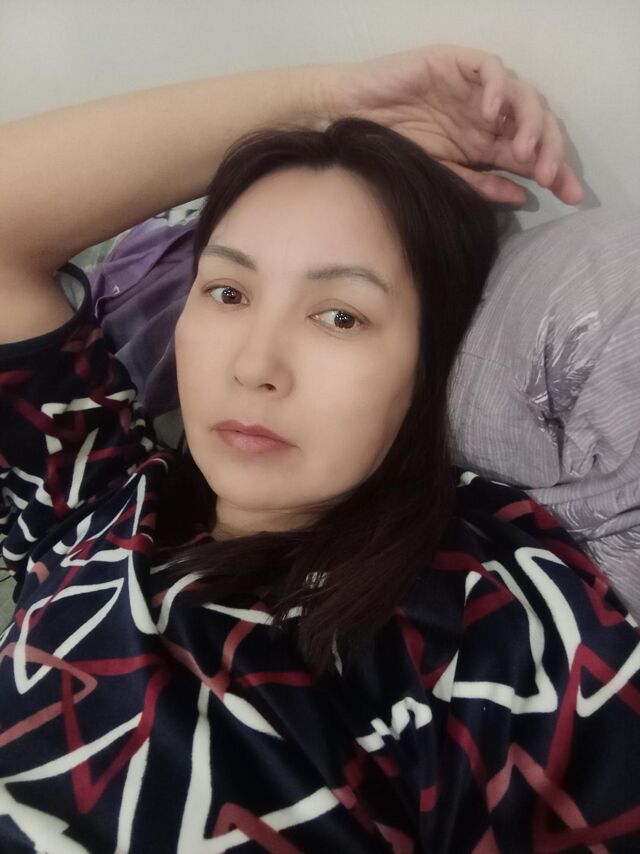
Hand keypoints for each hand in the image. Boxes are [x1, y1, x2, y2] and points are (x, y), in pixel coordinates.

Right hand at [312, 44, 583, 206]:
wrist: (346, 117)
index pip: (532, 155)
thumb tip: (522, 195)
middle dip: (552, 150)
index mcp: (486, 143)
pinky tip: (493, 115)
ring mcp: (474, 88)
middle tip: (551, 177)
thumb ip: (478, 183)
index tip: (570, 197)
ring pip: (523, 95)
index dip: (556, 172)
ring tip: (525, 151)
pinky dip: (497, 89)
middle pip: (537, 124)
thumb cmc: (389, 146)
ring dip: (531, 122)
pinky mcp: (456, 63)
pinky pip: (489, 68)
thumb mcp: (439, 173)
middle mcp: (487, 114)